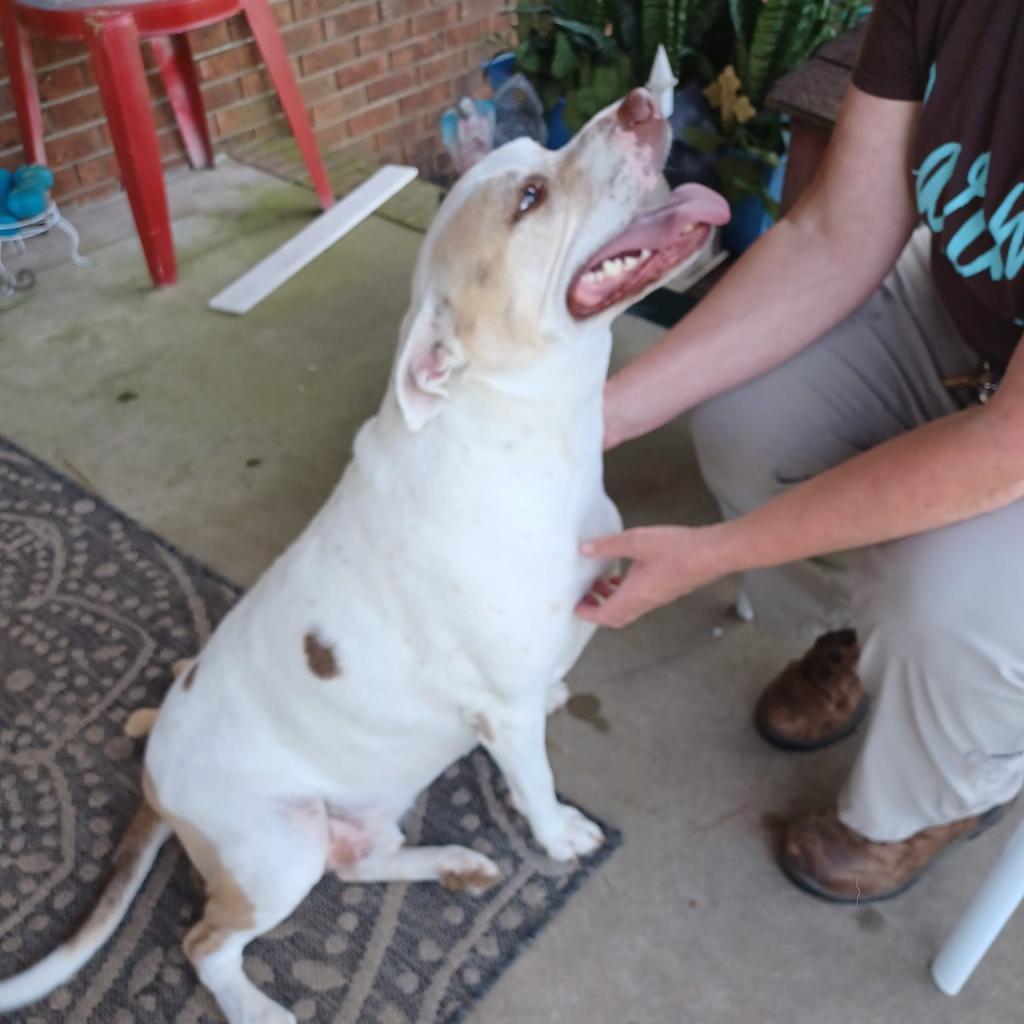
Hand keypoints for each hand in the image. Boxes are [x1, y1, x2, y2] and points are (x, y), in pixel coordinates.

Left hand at [575, 525, 729, 627]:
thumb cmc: (678, 549)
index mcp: (635, 595)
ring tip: (599, 584)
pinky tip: (624, 574)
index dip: (588, 614)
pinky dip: (626, 592)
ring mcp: (658, 597)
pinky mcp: (667, 590)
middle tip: (584, 598)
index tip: (576, 607)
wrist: (714, 553)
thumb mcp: (636, 541)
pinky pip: (640, 599)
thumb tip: (584, 549)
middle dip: (597, 611)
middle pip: (616, 618)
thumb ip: (608, 545)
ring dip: (611, 600)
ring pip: (628, 608)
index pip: (605, 616)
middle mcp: (645, 602)